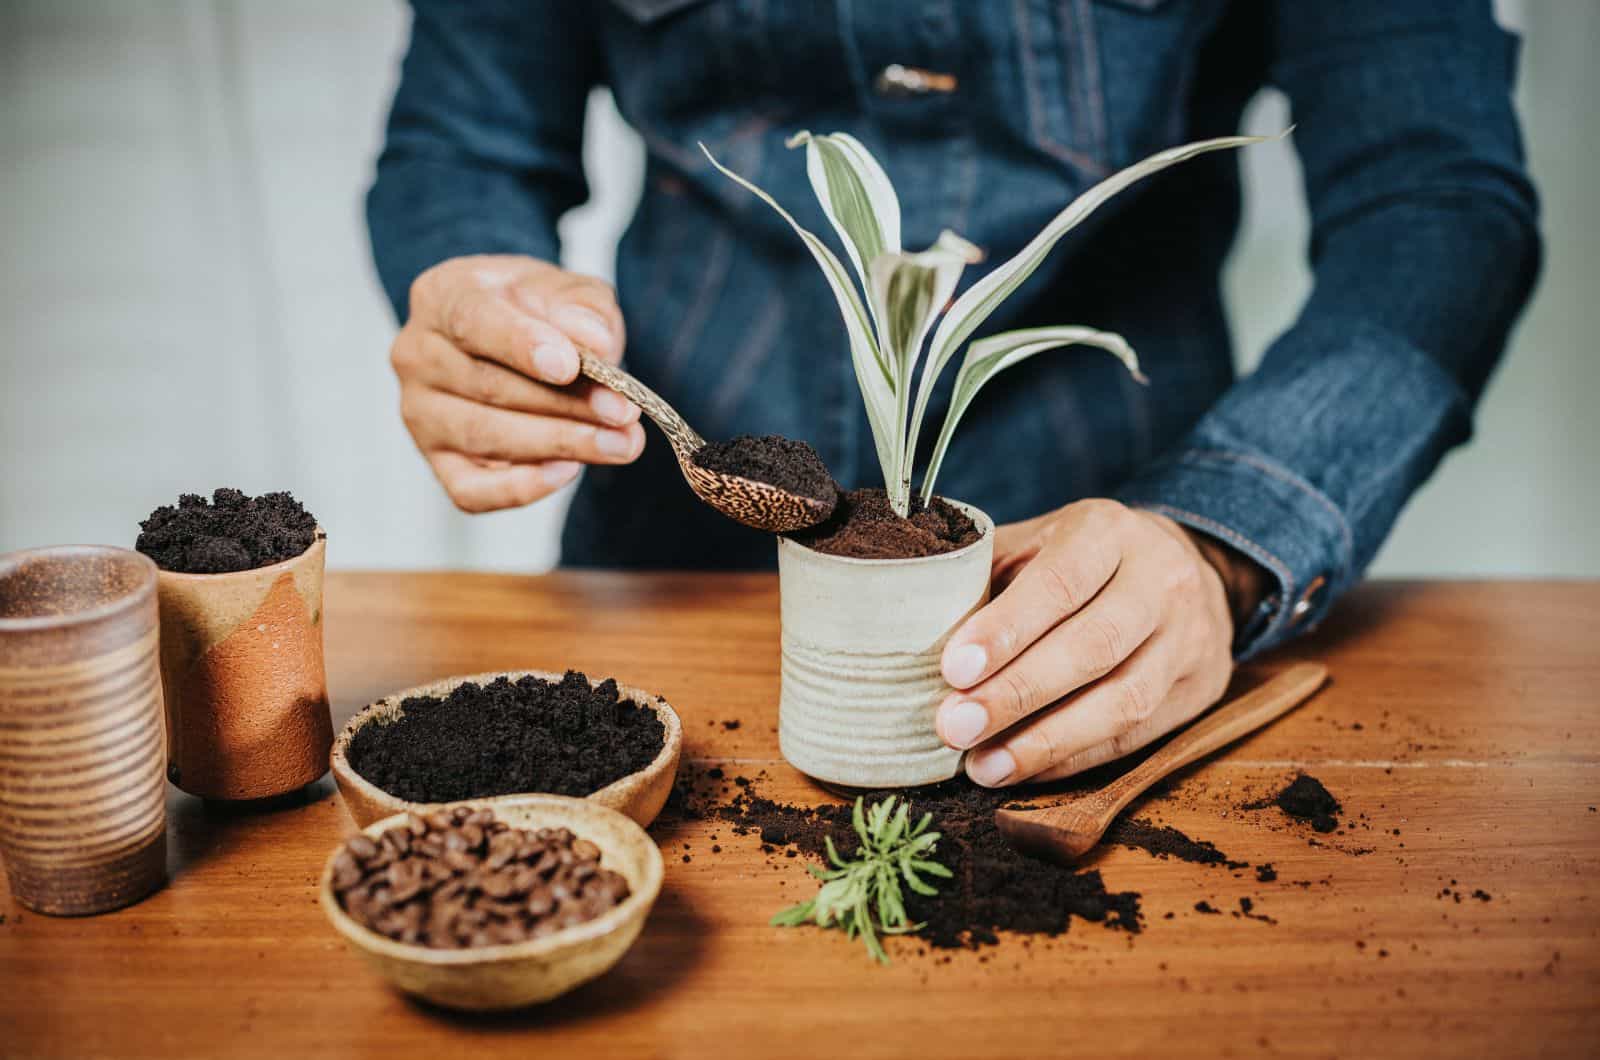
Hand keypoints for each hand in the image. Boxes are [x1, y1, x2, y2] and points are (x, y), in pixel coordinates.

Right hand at [391, 254, 644, 512]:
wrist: (525, 338)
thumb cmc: (542, 310)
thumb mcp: (570, 291)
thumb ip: (582, 309)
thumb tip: (594, 341)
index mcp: (441, 297)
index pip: (473, 320)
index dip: (521, 345)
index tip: (569, 366)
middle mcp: (417, 355)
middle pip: (488, 386)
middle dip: (565, 404)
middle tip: (624, 413)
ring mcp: (421, 413)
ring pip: (484, 437)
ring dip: (560, 444)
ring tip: (621, 444)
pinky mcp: (437, 461)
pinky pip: (471, 490)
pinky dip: (522, 486)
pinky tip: (569, 470)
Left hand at [935, 499, 1245, 785]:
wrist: (1184, 567)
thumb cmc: (1080, 559)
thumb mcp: (1036, 543)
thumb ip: (987, 577)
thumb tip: (915, 632)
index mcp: (1109, 531)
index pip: (1059, 582)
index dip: (1006, 630)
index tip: (952, 670)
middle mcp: (1162, 580)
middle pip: (1093, 646)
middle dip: (1017, 694)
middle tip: (955, 727)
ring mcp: (1190, 638)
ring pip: (1123, 700)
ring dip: (1047, 741)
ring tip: (984, 766)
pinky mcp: (1200, 689)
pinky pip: (1136, 735)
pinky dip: (1075, 758)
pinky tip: (1025, 769)